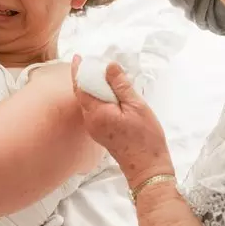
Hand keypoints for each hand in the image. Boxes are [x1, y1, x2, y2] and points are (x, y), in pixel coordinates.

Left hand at [71, 55, 174, 186]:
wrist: (147, 167)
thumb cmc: (144, 138)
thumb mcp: (136, 106)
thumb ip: (120, 85)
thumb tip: (109, 66)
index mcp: (97, 113)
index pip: (81, 87)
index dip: (79, 71)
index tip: (78, 58)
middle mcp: (90, 121)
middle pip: (82, 94)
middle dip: (86, 78)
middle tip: (93, 63)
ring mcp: (94, 128)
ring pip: (88, 103)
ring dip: (93, 88)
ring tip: (102, 75)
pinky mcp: (99, 132)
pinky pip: (94, 110)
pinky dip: (98, 98)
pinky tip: (109, 93)